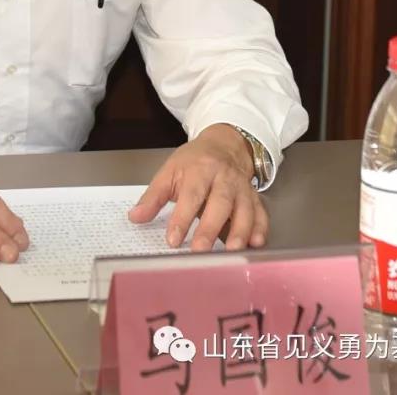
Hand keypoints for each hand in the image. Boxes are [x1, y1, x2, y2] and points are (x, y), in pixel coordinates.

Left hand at [128, 123, 267, 251]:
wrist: (224, 145)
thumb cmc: (194, 161)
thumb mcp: (169, 171)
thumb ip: (153, 197)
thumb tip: (135, 217)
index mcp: (199, 170)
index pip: (191, 195)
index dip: (182, 218)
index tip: (173, 240)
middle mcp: (224, 178)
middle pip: (220, 203)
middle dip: (210, 228)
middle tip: (200, 251)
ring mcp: (242, 188)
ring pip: (244, 210)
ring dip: (239, 232)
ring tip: (231, 252)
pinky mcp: (255, 198)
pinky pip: (261, 213)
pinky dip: (261, 229)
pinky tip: (256, 244)